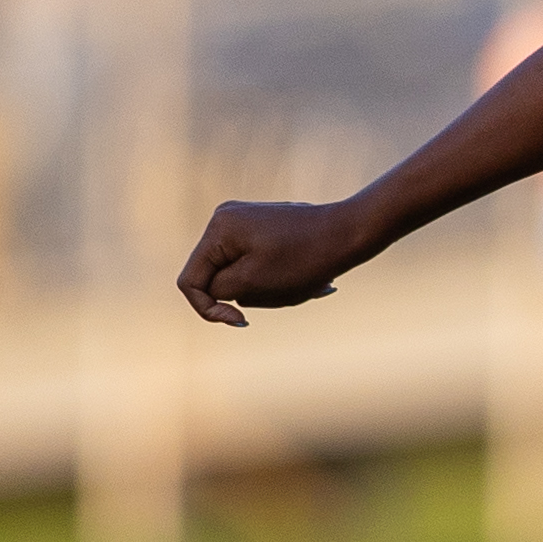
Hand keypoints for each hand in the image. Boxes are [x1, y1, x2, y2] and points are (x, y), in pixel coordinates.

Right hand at [176, 198, 377, 324]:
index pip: (191, 281)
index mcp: (218, 229)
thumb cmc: (305, 258)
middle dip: (248, 295)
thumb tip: (211, 290)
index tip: (239, 321)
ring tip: (303, 284)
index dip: (208, 308)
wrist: (352, 233)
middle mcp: (226, 220)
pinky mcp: (264, 230)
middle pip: (217, 278)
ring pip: (241, 275)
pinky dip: (279, 280)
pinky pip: (259, 266)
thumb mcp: (254, 282)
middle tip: (285, 292)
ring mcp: (245, 223)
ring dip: (268, 290)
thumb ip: (220, 289)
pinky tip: (310, 280)